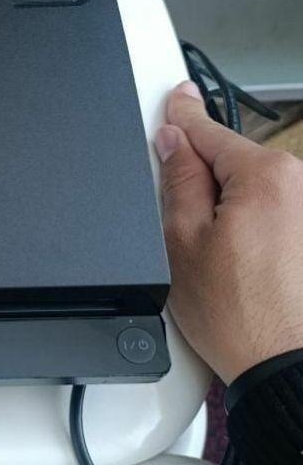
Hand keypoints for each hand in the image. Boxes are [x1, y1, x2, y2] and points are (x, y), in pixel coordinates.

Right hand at [155, 80, 302, 383]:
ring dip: (231, 206)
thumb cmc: (240, 317)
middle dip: (205, 178)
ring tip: (218, 260)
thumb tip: (174, 142)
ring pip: (254, 189)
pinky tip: (242, 266)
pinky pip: (276, 212)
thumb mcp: (181, 239)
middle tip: (182, 224)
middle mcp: (301, 185)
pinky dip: (254, 225)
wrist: (288, 368)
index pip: (209, 131)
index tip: (175, 96)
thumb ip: (177, 178)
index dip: (181, 116)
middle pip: (234, 160)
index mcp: (266, 176)